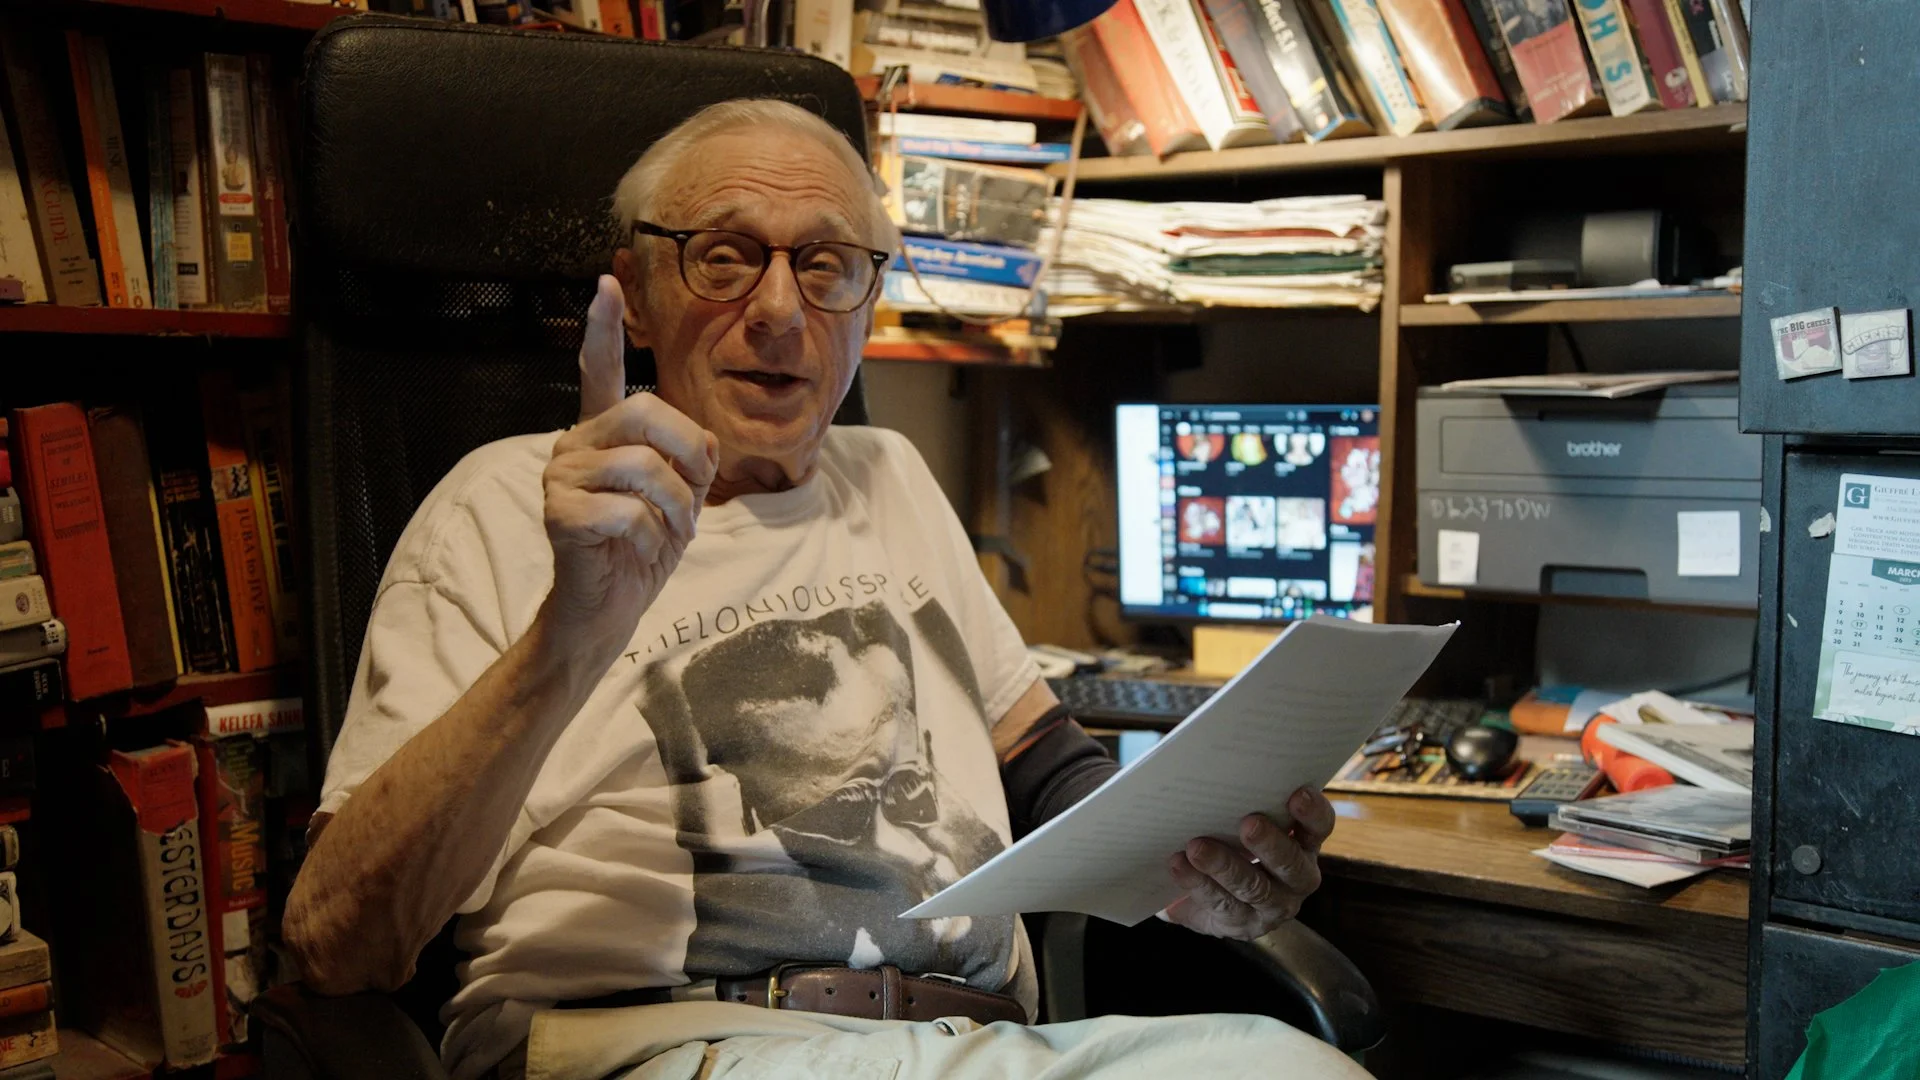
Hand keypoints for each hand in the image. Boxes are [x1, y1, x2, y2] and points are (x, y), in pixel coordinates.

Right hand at [541, 275, 717, 646]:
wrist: (609, 607)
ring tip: (667, 534)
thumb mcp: (682, 496)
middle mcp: (575, 443)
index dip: (602, 327)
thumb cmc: (643, 547)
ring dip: (675, 509)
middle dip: (687, 456)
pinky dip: (651, 538)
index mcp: (603, 433)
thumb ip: (690, 457)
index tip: (606, 281)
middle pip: (646, 413)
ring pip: (644, 467)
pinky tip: (639, 551)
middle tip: (694, 495)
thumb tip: (701, 437)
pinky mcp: (559, 513)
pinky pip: (628, 511)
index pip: (599, 370)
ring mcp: (561, 476)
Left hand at [1163, 786, 1334, 940]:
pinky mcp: (1242, 924)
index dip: (1313, 812)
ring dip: (1224, 866)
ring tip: (1196, 847)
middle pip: (1291, 863)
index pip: (1319, 827)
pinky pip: (1221, 905)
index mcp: (1304, 844)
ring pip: (1254, 888)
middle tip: (1248, 823)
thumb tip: (1213, 764)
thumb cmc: (1229, 841)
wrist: (1204, 893)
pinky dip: (1198, 884)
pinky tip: (1179, 865)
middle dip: (1270, 844)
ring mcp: (1272, 906)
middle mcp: (1297, 878)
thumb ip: (1240, 799)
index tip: (1297, 793)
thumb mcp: (1240, 819)